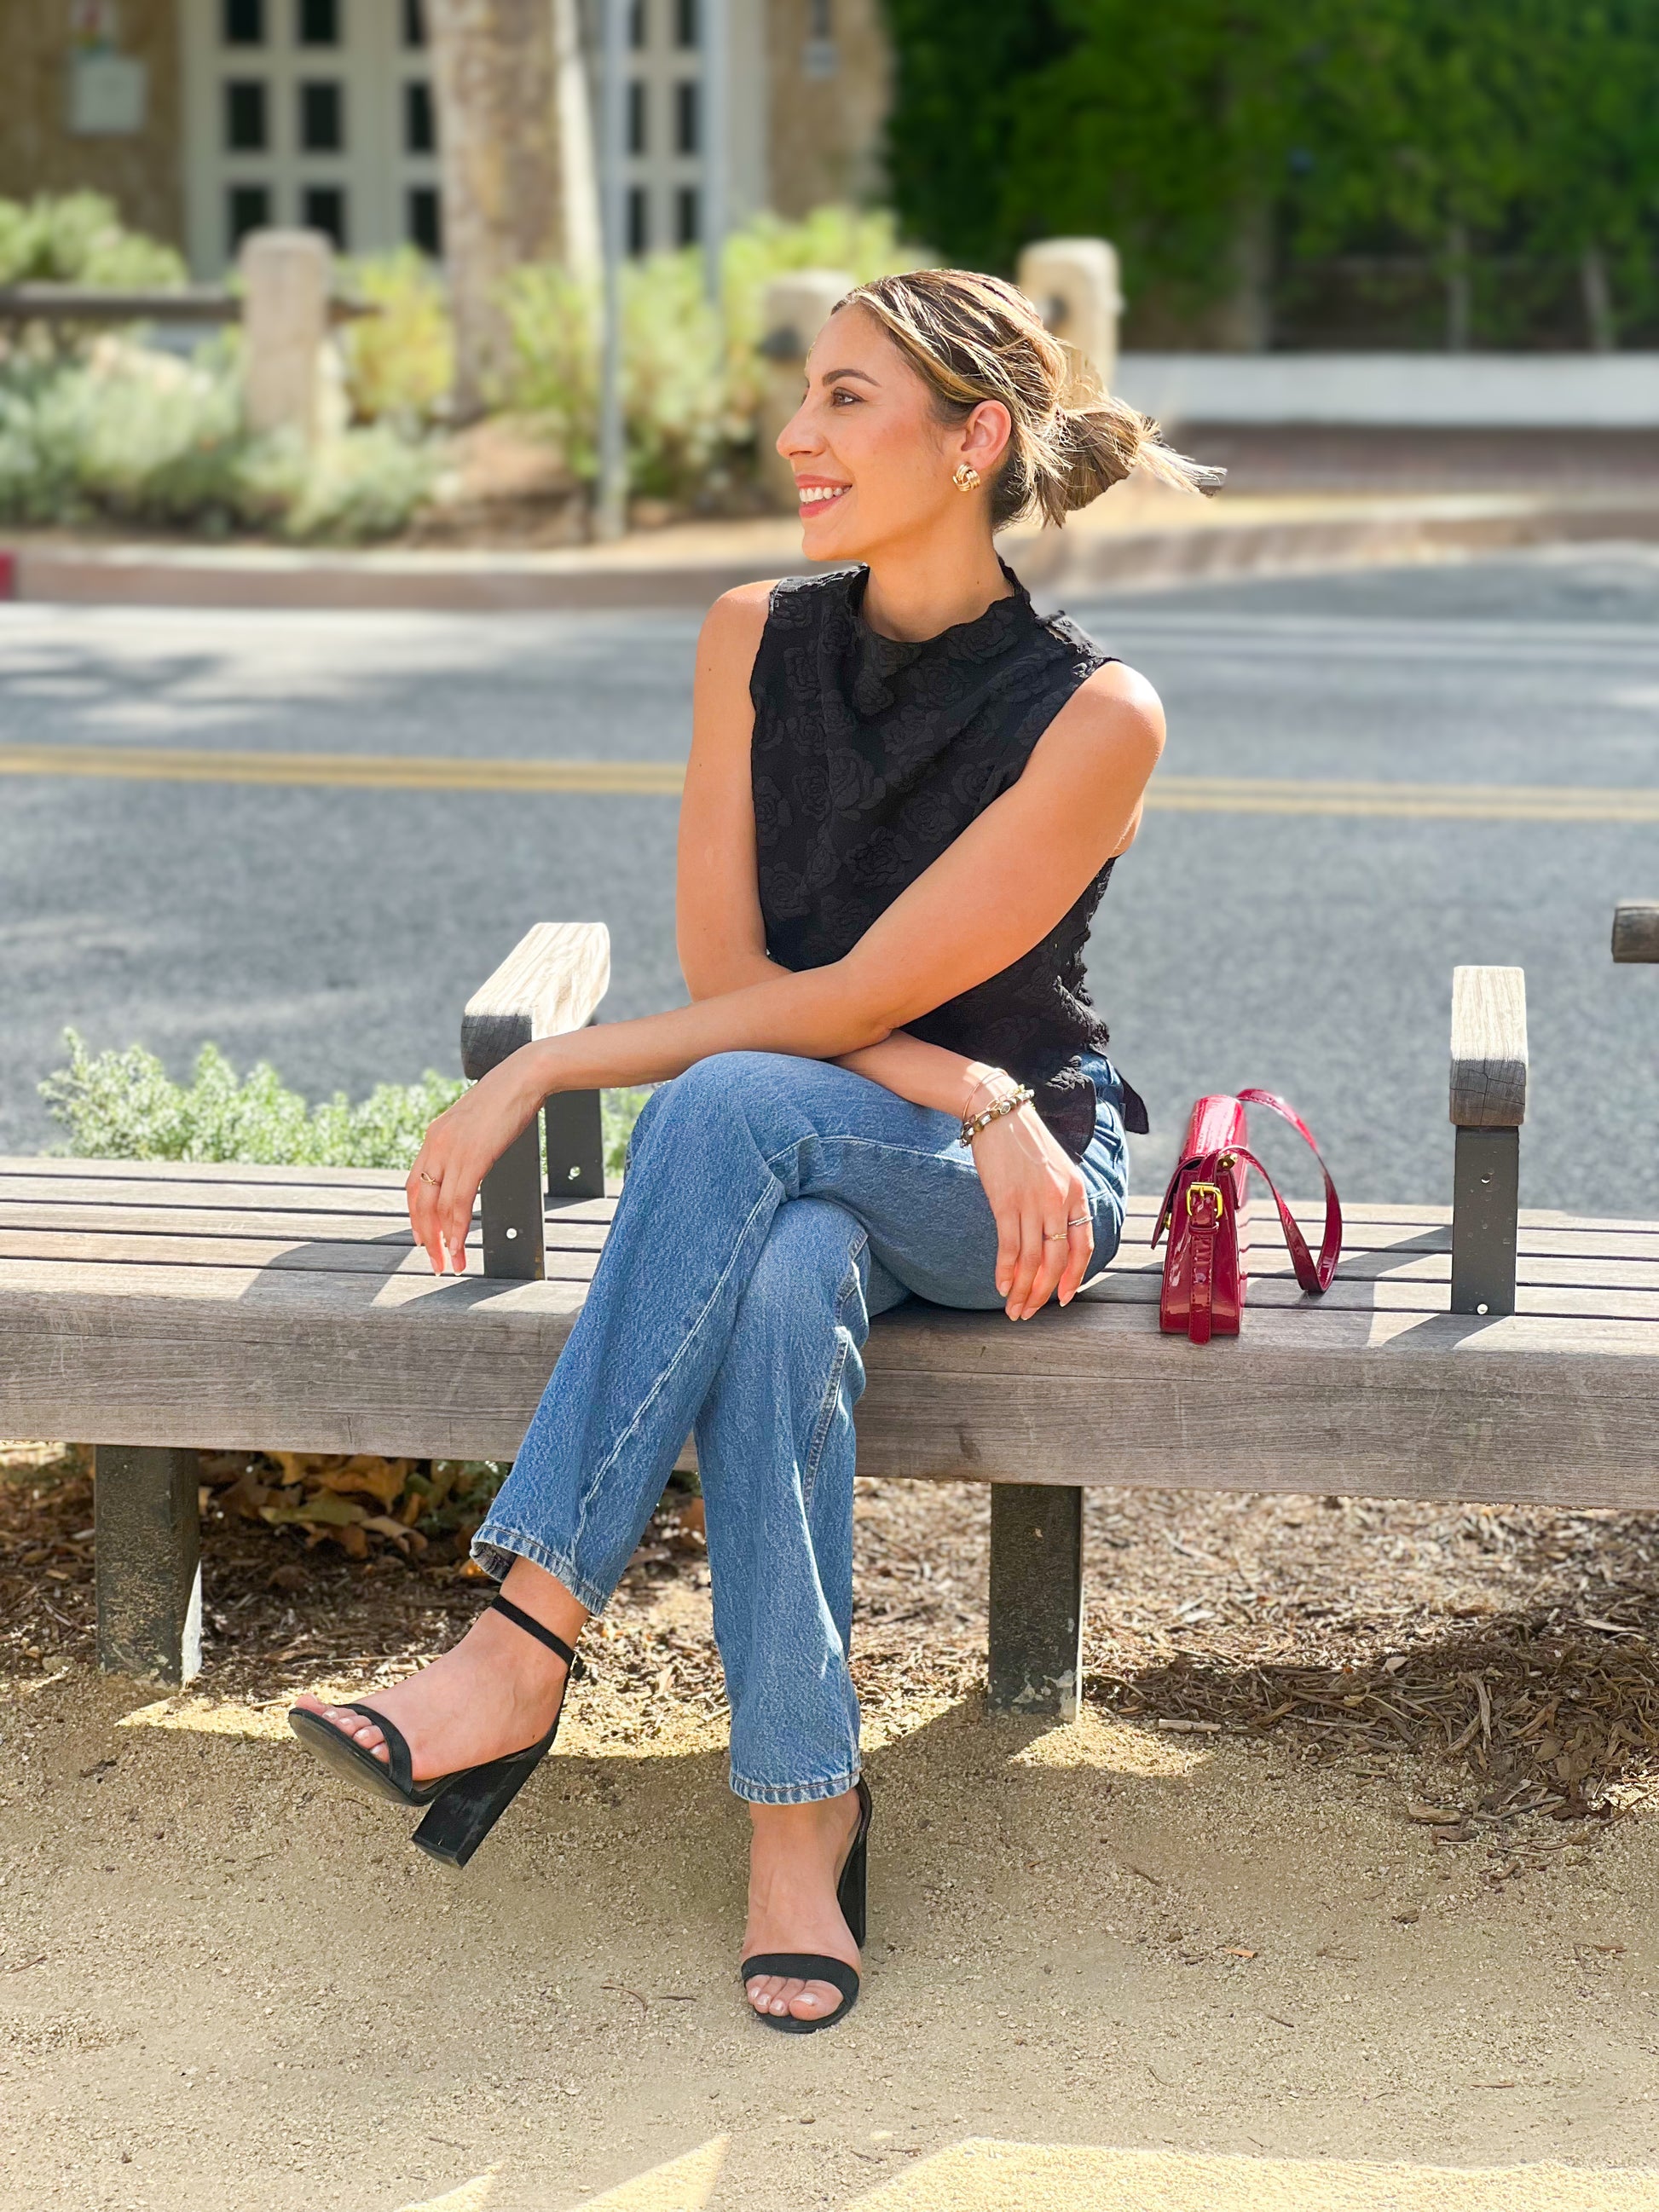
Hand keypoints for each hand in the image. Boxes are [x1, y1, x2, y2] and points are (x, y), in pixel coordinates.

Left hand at [407, 1045, 547, 1273]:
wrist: (524, 1076)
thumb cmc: (508, 1097)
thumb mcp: (476, 1124)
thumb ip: (466, 1145)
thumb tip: (470, 1163)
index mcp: (433, 1137)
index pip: (413, 1185)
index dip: (416, 1216)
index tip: (425, 1238)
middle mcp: (434, 1145)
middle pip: (419, 1202)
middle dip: (426, 1236)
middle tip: (434, 1261)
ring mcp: (451, 1152)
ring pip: (437, 1208)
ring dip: (442, 1241)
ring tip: (450, 1264)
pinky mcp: (472, 1158)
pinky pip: (458, 1203)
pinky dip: (457, 1230)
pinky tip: (460, 1247)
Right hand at [969, 1102, 1093, 1319]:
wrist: (999, 1112)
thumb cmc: (1025, 1141)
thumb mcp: (1056, 1168)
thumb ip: (1060, 1200)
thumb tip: (1054, 1236)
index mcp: (1076, 1192)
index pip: (1083, 1245)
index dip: (1074, 1277)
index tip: (1063, 1298)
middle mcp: (1059, 1199)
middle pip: (1057, 1259)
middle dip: (1044, 1292)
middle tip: (1029, 1312)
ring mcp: (1032, 1201)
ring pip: (1033, 1259)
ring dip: (1023, 1289)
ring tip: (1013, 1308)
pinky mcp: (1005, 1201)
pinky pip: (1009, 1246)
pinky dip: (1005, 1270)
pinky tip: (1001, 1285)